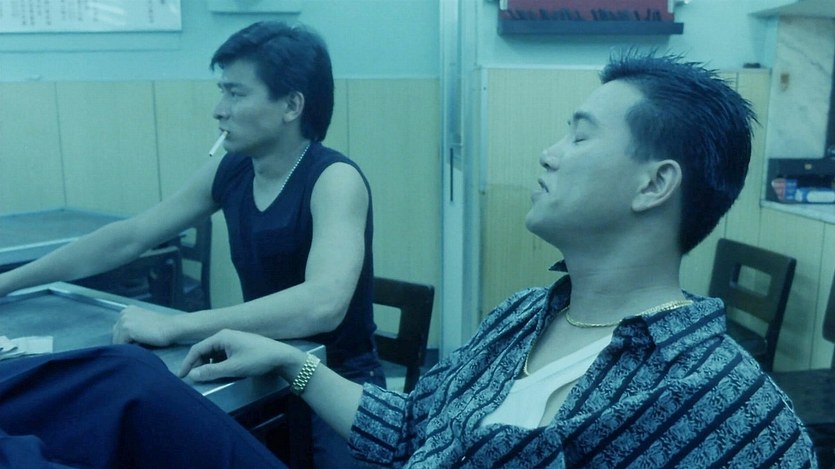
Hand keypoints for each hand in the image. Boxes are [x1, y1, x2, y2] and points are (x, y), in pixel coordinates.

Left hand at [112, 305, 177, 345]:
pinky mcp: (127, 330)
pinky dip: (128, 349)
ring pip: (117, 340)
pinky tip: (138, 348)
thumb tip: (123, 338)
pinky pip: (121, 345)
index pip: (118, 328)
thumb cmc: (162, 327)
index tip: (134, 342)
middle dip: (123, 341)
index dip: (125, 337)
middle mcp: (124, 313)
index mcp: (127, 310)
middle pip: (115, 334)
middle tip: (136, 346)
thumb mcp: (143, 321)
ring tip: (137, 348)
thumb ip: (133, 325)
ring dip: (125, 346)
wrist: (172, 327)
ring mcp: (124, 321)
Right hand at [178, 329, 302, 381]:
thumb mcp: (233, 368)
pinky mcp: (239, 346)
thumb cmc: (257, 359)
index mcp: (221, 337)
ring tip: (207, 378)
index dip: (187, 363)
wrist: (282, 357)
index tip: (181, 377)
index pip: (197, 349)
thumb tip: (192, 375)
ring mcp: (233, 340)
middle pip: (204, 350)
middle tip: (195, 379)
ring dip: (208, 365)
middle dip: (198, 365)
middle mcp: (225, 335)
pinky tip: (221, 373)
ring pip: (213, 353)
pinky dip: (218, 364)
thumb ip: (211, 372)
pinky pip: (222, 355)